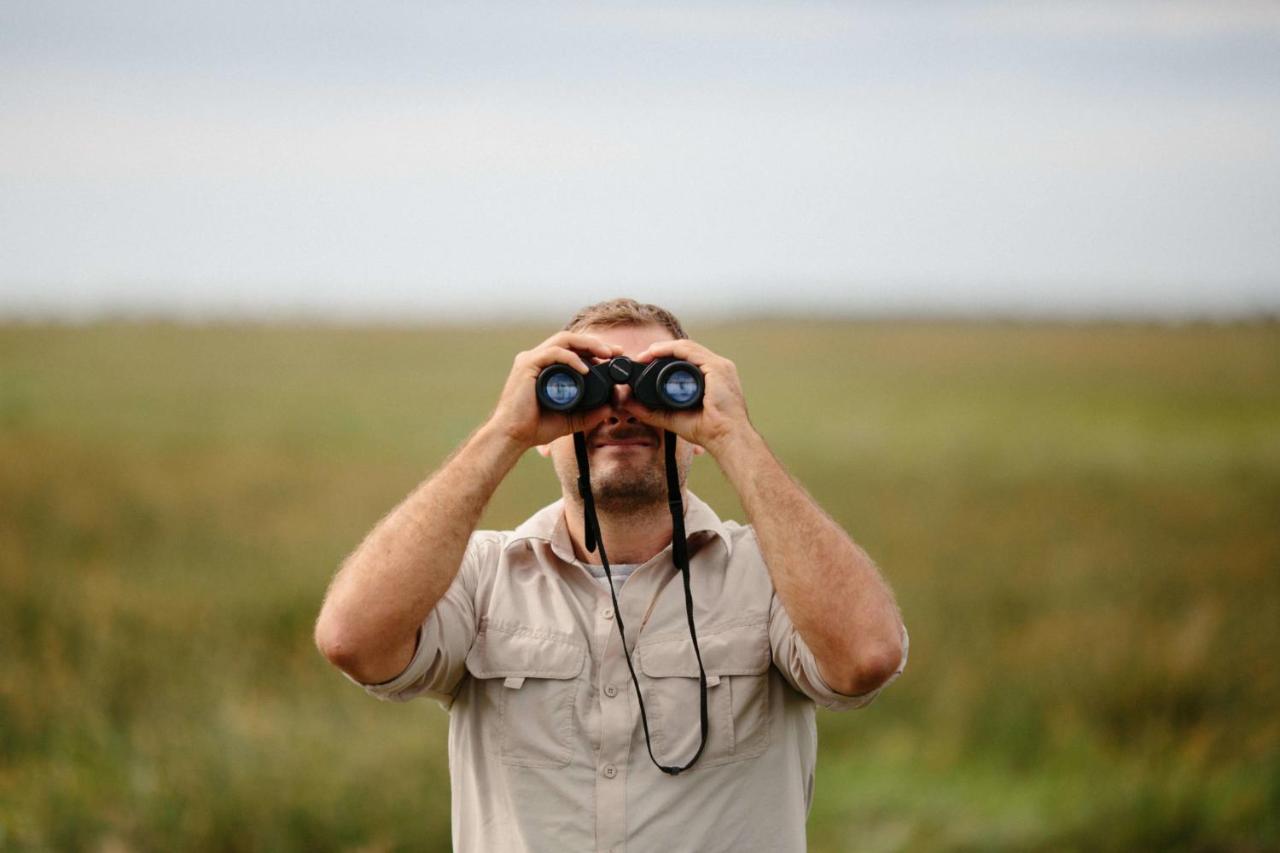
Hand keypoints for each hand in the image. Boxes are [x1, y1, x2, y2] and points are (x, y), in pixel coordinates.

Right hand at [487, 331, 623, 448]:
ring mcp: (531, 359)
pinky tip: (586, 369)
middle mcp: (538, 358)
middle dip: (596, 343)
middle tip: (616, 352)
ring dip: (588, 344)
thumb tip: (611, 407)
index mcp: (546, 367)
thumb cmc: (535, 427)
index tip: (615, 356)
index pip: (573, 349)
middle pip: (571, 339)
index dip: (595, 349)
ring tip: (606, 354)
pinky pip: (554, 353)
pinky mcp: (527, 365)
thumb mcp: (571, 419)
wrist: (513, 436)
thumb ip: (590, 413)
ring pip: (564, 339)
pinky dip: (572, 358)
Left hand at [622, 339, 753, 455]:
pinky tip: (655, 352)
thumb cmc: (708, 430)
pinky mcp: (717, 367)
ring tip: (645, 354)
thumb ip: (651, 411)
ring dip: (662, 348)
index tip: (643, 364)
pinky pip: (689, 351)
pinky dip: (670, 349)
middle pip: (685, 351)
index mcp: (711, 377)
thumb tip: (628, 403)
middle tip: (640, 358)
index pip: (685, 359)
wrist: (726, 438)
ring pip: (686, 347)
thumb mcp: (673, 417)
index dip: (664, 358)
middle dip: (661, 351)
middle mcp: (716, 368)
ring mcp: (718, 366)